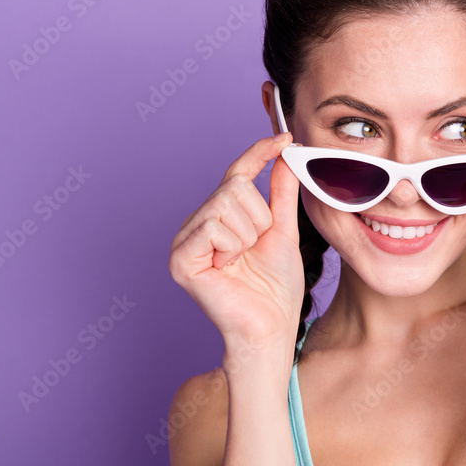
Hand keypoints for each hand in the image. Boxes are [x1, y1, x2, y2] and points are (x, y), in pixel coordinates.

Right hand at [168, 134, 304, 359]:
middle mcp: (196, 225)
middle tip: (256, 248)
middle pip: (233, 186)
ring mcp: (184, 242)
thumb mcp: (283, 230)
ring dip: (249, 234)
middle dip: (259, 217)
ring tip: (243, 261)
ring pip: (226, 204)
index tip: (285, 138)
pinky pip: (214, 226)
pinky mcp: (180, 259)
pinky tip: (229, 267)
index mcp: (218, 218)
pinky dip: (233, 246)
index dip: (259, 154)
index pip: (237, 174)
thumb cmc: (276, 288)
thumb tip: (284, 155)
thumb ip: (280, 194)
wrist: (272, 327)